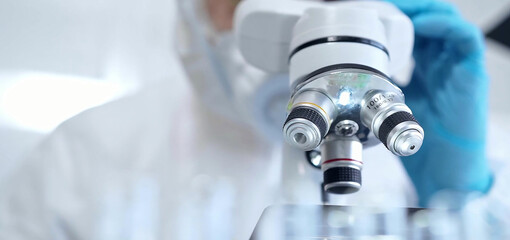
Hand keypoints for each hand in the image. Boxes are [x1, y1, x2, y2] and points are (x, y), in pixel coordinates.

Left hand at [386, 0, 492, 205]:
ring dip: (422, 10)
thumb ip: (385, 84)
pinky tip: (421, 25)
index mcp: (425, 66)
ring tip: (398, 8)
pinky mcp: (472, 76)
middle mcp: (442, 62)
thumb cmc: (422, 141)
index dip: (395, 15)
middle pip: (428, 19)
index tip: (369, 9)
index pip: (413, 28)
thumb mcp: (395, 103)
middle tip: (381, 4)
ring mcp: (458, 66)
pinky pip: (465, 39)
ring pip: (447, 21)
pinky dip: (444, 26)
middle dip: (405, 7)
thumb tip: (355, 74)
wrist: (444, 169)